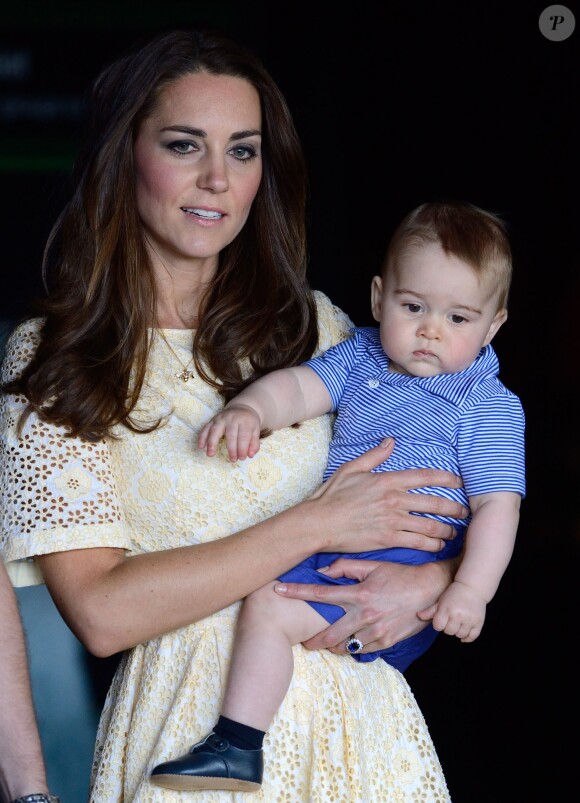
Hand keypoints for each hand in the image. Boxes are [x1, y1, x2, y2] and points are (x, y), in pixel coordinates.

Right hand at [198, 404, 261, 459]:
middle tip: (233, 460)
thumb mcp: (256, 430)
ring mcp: (221, 418)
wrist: (241, 408)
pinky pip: (206, 428)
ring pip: (215, 430)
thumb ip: (254, 443)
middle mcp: (232, 418)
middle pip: (231, 435)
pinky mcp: (213, 419)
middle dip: (231, 449)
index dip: (242, 449)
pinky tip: (200, 446)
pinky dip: (202, 437)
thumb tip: (250, 455)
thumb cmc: (248, 422)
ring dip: (212, 443)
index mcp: (244, 420)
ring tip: (210, 454)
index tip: (242, 458)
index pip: (244, 436)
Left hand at [275, 558, 457, 652]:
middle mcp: (364, 615)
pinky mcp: (385, 643)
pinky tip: (348, 644)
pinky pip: (361, 651)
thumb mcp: (374, 565)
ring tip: (326, 642)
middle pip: (327, 633)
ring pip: (343, 646)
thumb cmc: (400, 575)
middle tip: (303, 640)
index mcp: (358, 594)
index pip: (320, 594)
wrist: (430, 591)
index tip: (278, 590)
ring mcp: (375, 632)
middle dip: (311, 639)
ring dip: (331, 645)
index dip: (296, 592)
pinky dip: (351, 648)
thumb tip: (323, 571)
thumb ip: (346, 567)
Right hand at [309, 439, 466, 553]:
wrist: (319, 523)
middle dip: (454, 508)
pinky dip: (431, 545)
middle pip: (434, 503)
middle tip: (464, 512)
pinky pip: (418, 542)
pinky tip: (437, 546)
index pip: (424, 477)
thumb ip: (374, 456)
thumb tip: (390, 442)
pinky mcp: (388, 539)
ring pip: (430, 525)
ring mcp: (392, 521)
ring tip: (453, 532)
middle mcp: (394, 499)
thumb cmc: (332, 496)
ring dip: (446, 529)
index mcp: (387, 480)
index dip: (446, 478)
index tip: (459, 481)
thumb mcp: (351, 469)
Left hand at [418, 579, 485, 642]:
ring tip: (459, 623)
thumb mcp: (441, 600)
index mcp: (446, 609)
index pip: (438, 627)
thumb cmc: (454, 594)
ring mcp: (469, 620)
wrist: (472, 587)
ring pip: (460, 635)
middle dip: (448, 627)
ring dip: (458, 632)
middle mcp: (458, 615)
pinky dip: (467, 638)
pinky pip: (472, 637)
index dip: (438, 624)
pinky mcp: (478, 622)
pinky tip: (464, 633)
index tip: (442, 619)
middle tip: (451, 619)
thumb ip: (430, 610)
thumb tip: (418, 616)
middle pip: (449, 632)